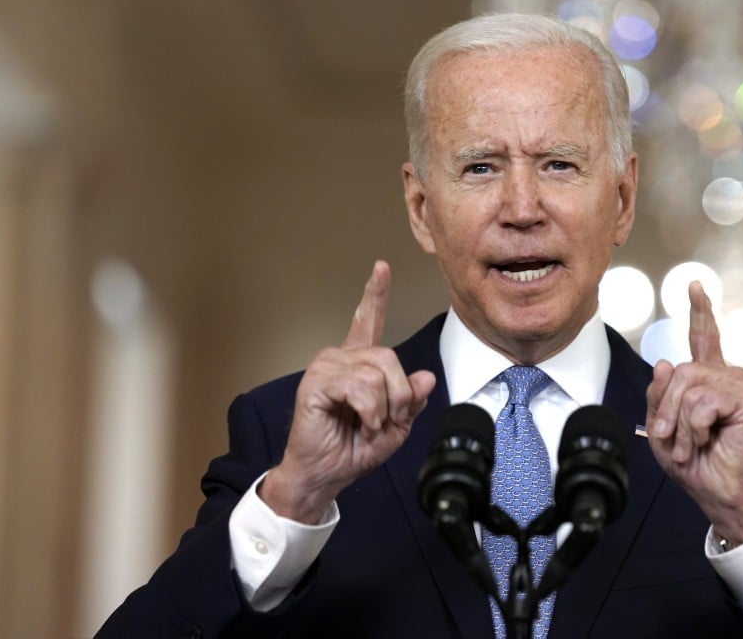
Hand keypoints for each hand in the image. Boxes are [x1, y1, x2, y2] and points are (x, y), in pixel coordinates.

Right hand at [260, 260, 436, 523]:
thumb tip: (426, 377)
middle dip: (399, 394)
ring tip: (370, 425)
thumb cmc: (354, 449)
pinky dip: (370, 410)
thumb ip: (411, 400)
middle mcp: (341, 358)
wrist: (326, 475)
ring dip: (384, 407)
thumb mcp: (396, 427)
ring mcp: (326, 368)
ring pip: (377, 372)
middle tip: (388, 421)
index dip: (375, 294)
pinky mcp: (316, 383)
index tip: (381, 267)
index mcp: (359, 364)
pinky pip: (360, 386)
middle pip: (389, 356)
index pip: (368, 321)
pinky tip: (362, 422)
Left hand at [645, 281, 742, 544]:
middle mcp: (724, 376)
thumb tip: (664, 363)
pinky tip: (706, 441)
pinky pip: (702, 402)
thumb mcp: (662, 427)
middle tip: (670, 438)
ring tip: (691, 444)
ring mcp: (737, 386)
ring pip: (688, 384)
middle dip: (666, 408)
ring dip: (680, 422)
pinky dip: (694, 428)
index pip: (702, 338)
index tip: (695, 286)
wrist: (716, 492)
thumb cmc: (693, 462)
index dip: (699, 311)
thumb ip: (659, 395)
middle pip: (678, 370)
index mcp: (706, 379)